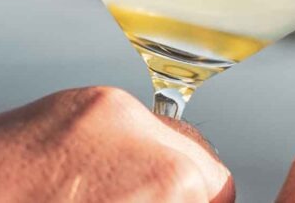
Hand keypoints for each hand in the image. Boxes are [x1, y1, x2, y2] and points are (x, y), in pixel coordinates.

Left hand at [0, 87, 233, 202]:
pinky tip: (80, 185)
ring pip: (165, 137)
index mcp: (166, 181)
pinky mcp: (72, 101)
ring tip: (110, 199)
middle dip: (186, 192)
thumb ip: (163, 199)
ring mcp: (104, 110)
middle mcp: (142, 132)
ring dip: (152, 170)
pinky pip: (120, 125)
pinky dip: (113, 153)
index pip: (223, 189)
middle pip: (203, 161)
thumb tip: (180, 193)